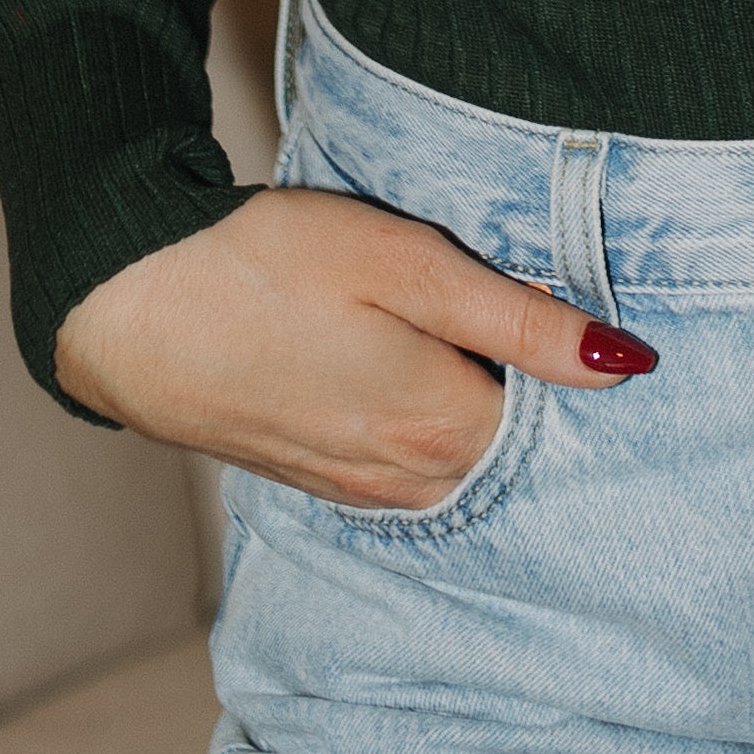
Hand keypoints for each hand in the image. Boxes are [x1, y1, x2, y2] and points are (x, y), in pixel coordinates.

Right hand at [53, 187, 655, 505]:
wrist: (126, 303)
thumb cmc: (265, 264)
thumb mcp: (409, 265)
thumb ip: (522, 322)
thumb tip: (628, 364)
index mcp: (447, 431)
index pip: (563, 419)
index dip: (574, 362)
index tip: (570, 306)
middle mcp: (413, 482)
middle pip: (516, 447)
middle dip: (534, 396)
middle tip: (522, 315)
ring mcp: (361, 490)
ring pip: (463, 461)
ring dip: (478, 411)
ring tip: (458, 338)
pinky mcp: (321, 479)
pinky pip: (409, 468)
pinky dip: (428, 428)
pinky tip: (408, 372)